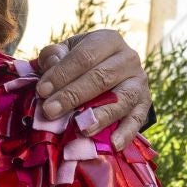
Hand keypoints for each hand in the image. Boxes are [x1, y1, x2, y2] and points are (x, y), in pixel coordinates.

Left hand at [31, 29, 150, 147]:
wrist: (112, 71)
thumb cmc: (81, 63)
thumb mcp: (66, 52)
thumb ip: (54, 56)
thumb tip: (51, 63)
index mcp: (108, 41)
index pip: (84, 56)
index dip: (62, 73)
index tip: (42, 91)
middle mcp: (128, 58)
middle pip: (101, 78)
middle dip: (73, 96)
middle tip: (50, 111)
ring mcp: (139, 82)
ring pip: (121, 99)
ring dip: (100, 115)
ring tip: (81, 128)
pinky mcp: (144, 103)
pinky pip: (137, 119)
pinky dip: (126, 133)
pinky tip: (114, 145)